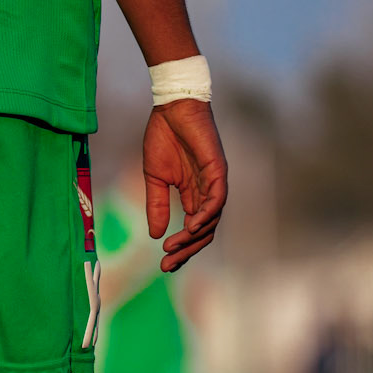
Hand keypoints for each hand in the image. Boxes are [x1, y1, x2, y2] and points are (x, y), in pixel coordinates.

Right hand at [142, 98, 227, 270]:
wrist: (171, 108)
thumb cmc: (164, 138)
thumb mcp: (155, 178)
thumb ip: (157, 205)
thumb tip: (155, 235)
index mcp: (193, 195)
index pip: (193, 230)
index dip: (180, 248)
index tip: (164, 263)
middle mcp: (207, 192)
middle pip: (204, 231)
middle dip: (187, 250)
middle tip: (167, 264)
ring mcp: (214, 182)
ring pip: (212, 219)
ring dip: (194, 236)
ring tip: (175, 247)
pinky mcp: (218, 170)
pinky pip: (217, 199)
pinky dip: (206, 215)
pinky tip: (191, 226)